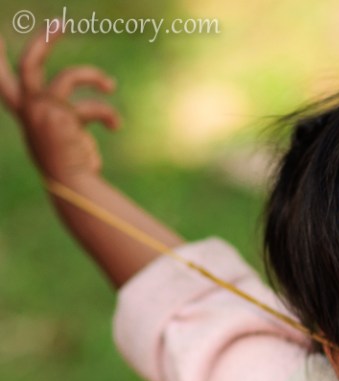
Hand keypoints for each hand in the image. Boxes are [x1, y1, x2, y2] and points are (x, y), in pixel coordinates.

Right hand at [0, 24, 119, 182]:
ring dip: (93, 77)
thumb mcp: (64, 135)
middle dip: (43, 42)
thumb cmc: (72, 165)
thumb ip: (65, 116)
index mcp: (25, 112)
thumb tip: (97, 109)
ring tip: (110, 85)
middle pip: (29, 65)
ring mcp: (46, 113)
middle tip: (61, 23)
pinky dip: (107, 114)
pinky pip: (91, 105)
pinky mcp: (65, 119)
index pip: (2, 82)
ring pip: (67, 77)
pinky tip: (115, 126)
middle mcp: (30, 110)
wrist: (73, 186)